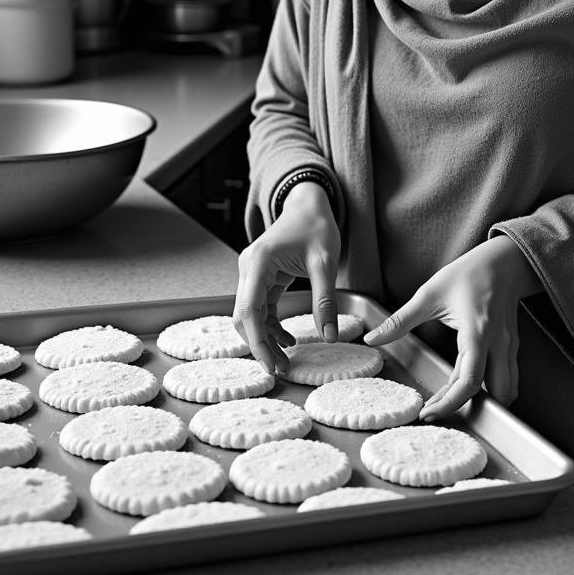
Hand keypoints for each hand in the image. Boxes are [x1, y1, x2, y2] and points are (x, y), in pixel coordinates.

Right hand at [232, 182, 340, 373]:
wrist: (309, 204)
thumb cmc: (316, 226)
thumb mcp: (325, 263)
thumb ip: (325, 300)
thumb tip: (329, 336)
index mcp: (259, 262)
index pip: (249, 310)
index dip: (256, 342)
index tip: (270, 365)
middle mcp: (248, 268)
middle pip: (244, 317)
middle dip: (259, 346)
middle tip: (280, 370)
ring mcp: (252, 273)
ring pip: (250, 315)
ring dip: (265, 340)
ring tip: (286, 362)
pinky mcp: (260, 277)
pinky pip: (260, 308)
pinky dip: (271, 326)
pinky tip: (288, 340)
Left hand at [364, 235, 541, 419]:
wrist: (502, 261)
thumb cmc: (468, 273)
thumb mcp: (429, 294)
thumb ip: (400, 321)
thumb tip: (372, 338)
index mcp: (477, 333)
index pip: (469, 382)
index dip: (449, 403)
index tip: (427, 412)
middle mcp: (498, 345)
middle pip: (492, 393)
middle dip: (466, 407)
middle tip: (435, 408)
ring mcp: (508, 347)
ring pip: (504, 388)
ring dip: (482, 400)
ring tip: (449, 398)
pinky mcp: (510, 346)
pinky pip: (505, 376)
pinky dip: (491, 388)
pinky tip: (468, 386)